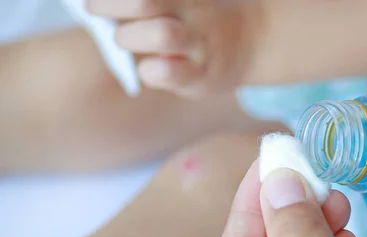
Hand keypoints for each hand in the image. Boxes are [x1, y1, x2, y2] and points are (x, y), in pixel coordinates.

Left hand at [86, 0, 259, 97]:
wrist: (253, 44)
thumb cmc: (202, 19)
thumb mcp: (184, 0)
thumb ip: (152, 3)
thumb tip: (101, 6)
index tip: (93, 0)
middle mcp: (194, 14)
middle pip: (145, 1)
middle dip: (110, 5)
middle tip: (96, 12)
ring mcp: (200, 46)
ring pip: (162, 33)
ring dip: (131, 37)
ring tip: (127, 40)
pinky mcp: (202, 77)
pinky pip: (166, 72)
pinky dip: (148, 71)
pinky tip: (151, 68)